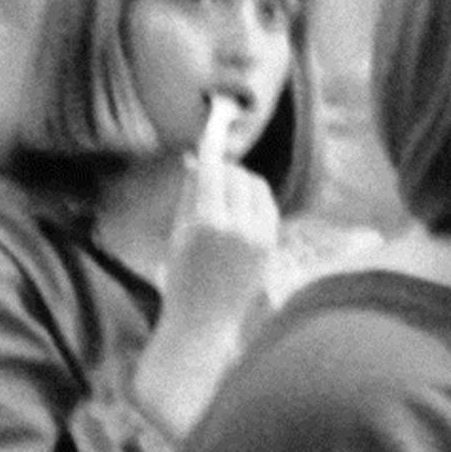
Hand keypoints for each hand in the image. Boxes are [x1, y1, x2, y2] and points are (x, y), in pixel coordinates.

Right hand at [159, 96, 281, 340]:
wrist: (206, 318)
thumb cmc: (182, 275)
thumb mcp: (179, 231)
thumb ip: (191, 193)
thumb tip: (196, 159)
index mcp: (207, 222)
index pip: (215, 172)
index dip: (212, 152)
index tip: (211, 133)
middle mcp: (237, 227)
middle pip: (239, 176)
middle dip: (227, 170)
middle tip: (214, 173)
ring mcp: (259, 237)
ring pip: (258, 189)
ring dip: (244, 182)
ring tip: (227, 191)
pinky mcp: (272, 246)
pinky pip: (268, 208)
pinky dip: (257, 199)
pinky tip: (243, 206)